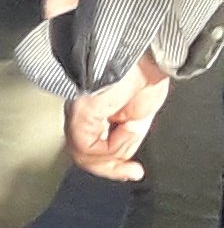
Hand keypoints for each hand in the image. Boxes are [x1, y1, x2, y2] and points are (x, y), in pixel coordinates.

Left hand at [70, 58, 174, 181]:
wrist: (149, 55)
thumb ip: (125, 141)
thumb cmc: (145, 74)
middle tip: (131, 172)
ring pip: (84, 155)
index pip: (89, 149)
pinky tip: (128, 130)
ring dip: (114, 157)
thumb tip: (122, 161)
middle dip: (110, 169)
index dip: (109, 166)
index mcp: (93, 114)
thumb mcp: (139, 117)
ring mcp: (78, 113)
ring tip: (133, 135)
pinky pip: (89, 146)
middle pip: (83, 155)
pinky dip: (113, 146)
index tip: (132, 172)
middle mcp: (81, 114)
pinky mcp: (80, 111)